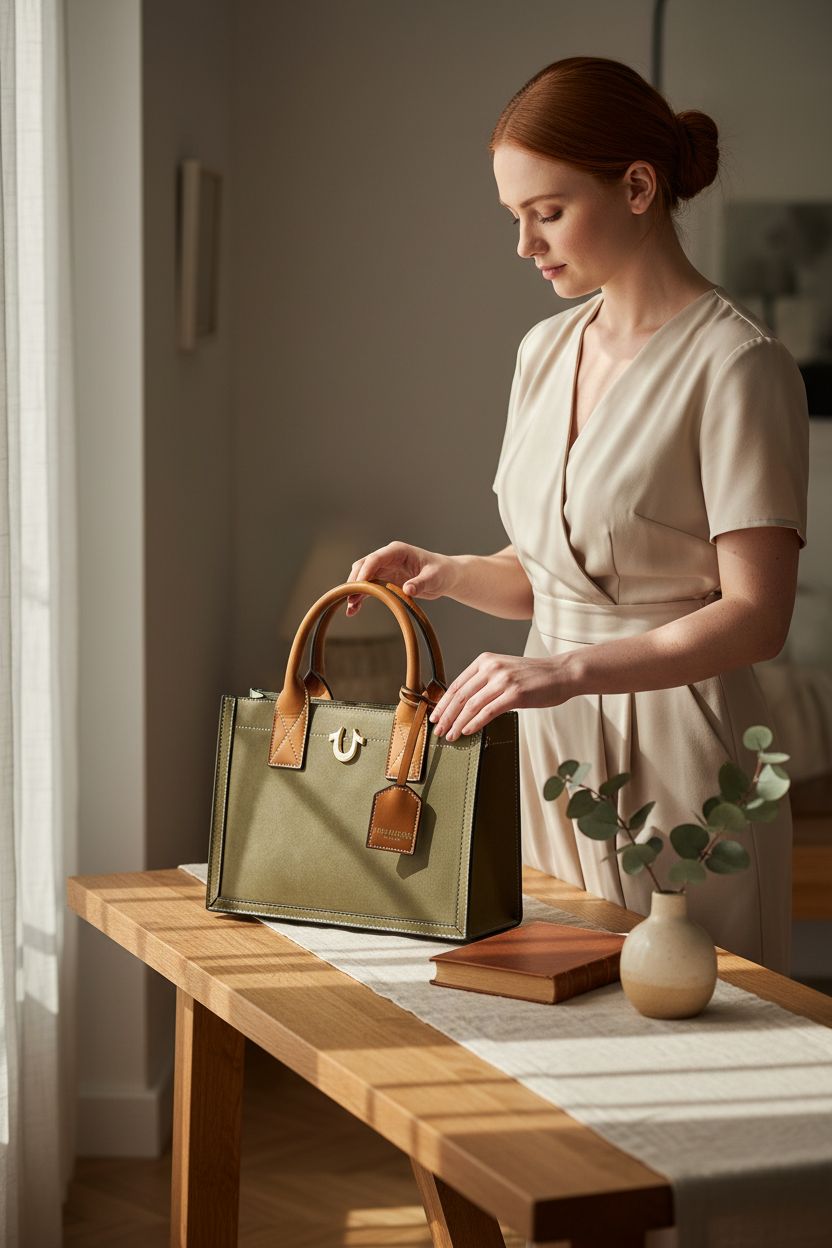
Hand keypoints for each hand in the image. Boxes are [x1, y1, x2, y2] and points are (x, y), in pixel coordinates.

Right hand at [345, 541, 456, 615]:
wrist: (445, 577)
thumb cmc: (441, 572)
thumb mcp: (434, 578)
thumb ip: (420, 583)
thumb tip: (408, 589)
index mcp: (398, 551)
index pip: (376, 558)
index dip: (365, 571)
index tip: (358, 585)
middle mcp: (387, 557)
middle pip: (364, 566)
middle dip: (355, 582)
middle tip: (351, 598)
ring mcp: (384, 568)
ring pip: (362, 577)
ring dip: (355, 591)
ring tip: (351, 607)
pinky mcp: (384, 579)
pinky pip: (368, 587)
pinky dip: (361, 597)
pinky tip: (354, 610)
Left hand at [428, 652, 576, 739]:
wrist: (561, 673)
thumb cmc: (534, 676)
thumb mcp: (505, 671)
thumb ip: (485, 682)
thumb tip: (464, 704)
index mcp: (485, 661)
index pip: (457, 685)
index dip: (443, 703)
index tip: (435, 716)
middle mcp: (491, 668)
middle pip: (460, 696)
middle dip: (446, 716)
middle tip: (438, 730)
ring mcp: (503, 680)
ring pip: (471, 706)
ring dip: (457, 723)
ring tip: (450, 736)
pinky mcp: (515, 694)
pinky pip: (488, 712)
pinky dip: (474, 723)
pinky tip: (467, 731)